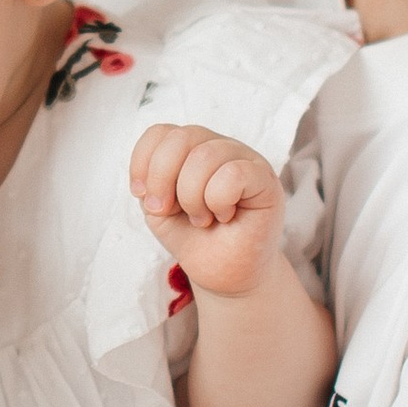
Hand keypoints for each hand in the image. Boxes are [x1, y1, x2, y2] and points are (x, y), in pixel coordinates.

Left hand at [129, 121, 282, 298]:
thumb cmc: (195, 238)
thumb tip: (151, 176)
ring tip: (201, 218)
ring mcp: (244, 158)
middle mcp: (218, 146)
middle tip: (167, 211)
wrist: (226, 275)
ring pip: (204, 156)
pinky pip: (233, 173)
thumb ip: (151, 183)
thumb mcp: (160, 209)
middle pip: (180, 138)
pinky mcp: (264, 178)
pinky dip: (218, 200)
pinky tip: (224, 215)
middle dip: (162, 180)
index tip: (143, 197)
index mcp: (192, 148)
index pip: (161, 132)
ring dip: (192, 197)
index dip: (143, 162)